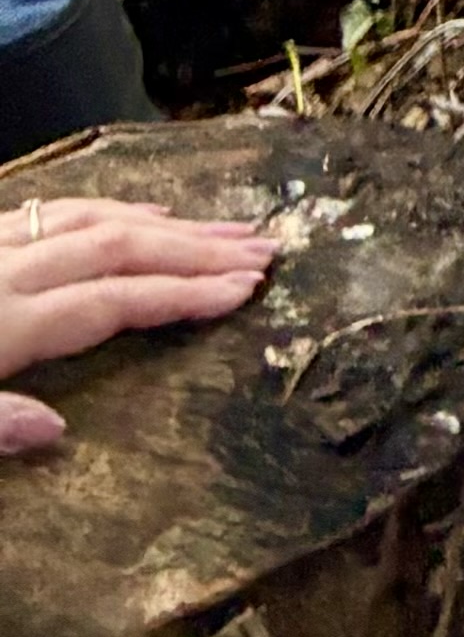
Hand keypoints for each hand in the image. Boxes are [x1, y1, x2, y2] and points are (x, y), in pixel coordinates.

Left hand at [0, 191, 279, 454]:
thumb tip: (56, 430)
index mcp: (7, 324)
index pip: (114, 301)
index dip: (184, 293)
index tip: (248, 288)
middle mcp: (9, 271)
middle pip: (119, 248)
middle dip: (199, 250)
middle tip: (265, 250)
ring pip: (95, 218)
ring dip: (168, 224)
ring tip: (228, 230)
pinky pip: (58, 208)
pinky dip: (112, 207)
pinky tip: (146, 211)